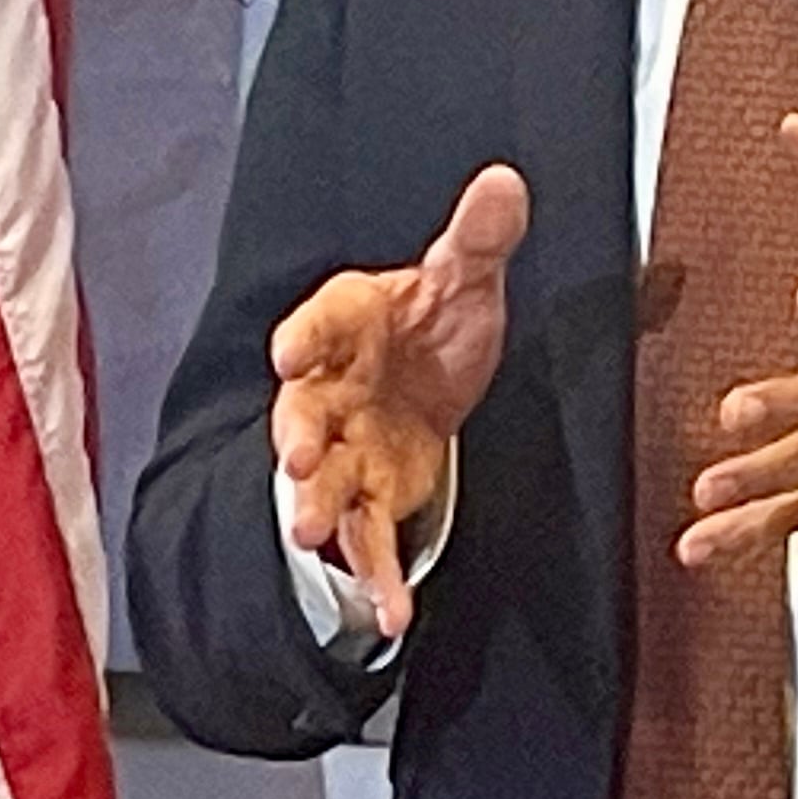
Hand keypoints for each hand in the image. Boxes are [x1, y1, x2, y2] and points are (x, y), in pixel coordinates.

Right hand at [270, 163, 526, 639]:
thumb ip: (479, 238)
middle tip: (296, 458)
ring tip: (309, 532)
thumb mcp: (462, 276)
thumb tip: (508, 182)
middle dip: (296, 436)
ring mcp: (346, 449)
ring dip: (314, 507)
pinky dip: (378, 580)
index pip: (320, 323)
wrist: (431, 373)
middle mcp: (331, 389)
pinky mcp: (374, 495)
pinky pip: (371, 540)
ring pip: (322, 482)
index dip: (304, 336)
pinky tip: (392, 617)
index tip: (289, 350)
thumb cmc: (433, 320)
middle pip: (303, 412)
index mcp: (347, 321)